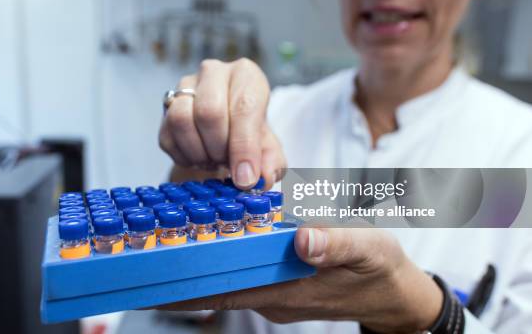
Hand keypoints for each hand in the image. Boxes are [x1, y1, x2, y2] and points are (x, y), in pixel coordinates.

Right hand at [159, 58, 286, 188]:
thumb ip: (272, 162)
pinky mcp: (166, 107)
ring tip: (213, 160)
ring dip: (198, 152)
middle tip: (227, 163)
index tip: (245, 178)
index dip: (244, 147)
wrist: (227, 127)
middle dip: (219, 148)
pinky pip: (167, 137)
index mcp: (246, 75)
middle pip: (209, 112)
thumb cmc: (250, 131)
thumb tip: (263, 178)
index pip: (244, 107)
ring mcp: (184, 87)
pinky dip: (184, 157)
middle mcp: (213, 73)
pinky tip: (199, 158)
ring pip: (181, 120)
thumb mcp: (269, 146)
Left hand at [159, 228, 442, 332]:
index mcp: (286, 288)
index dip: (183, 287)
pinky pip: (243, 274)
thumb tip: (302, 239)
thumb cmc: (382, 270)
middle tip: (138, 258)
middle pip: (215, 286)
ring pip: (226, 279)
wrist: (396, 294)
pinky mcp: (282, 284)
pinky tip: (212, 241)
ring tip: (163, 247)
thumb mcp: (368, 249)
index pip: (222, 290)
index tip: (146, 281)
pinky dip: (222, 260)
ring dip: (197, 266)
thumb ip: (337, 243)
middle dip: (178, 276)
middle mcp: (272, 294)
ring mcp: (276, 292)